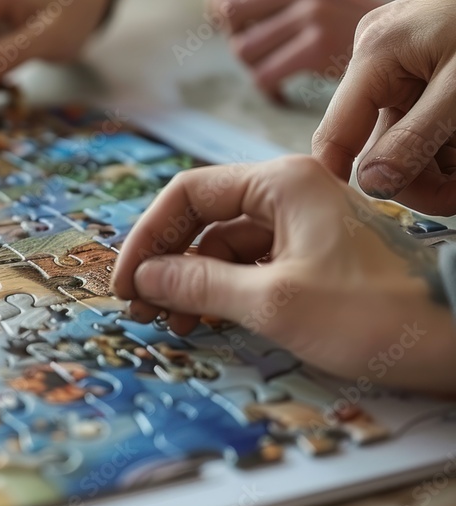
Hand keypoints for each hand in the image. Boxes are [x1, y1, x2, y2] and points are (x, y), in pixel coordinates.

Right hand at [111, 156, 455, 392]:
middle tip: (140, 307)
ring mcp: (304, 223)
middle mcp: (290, 192)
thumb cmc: (377, 313)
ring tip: (169, 322)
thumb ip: (199, 284)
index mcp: (281, 183)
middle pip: (204, 218)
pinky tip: (205, 318)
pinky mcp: (315, 253)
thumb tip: (146, 278)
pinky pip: (252, 262)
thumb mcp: (273, 302)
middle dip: (167, 261)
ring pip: (225, 243)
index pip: (188, 194)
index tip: (127, 282)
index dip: (148, 237)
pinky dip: (223, 288)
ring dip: (191, 279)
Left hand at [205, 0, 390, 99]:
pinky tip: (283, 87)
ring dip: (253, 66)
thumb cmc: (348, 28)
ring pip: (241, 49)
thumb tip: (216, 11)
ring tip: (277, 67)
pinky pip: (262, 76)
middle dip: (235, 36)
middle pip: (227, 13)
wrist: (404, 47)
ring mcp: (311, 13)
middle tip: (260, 51)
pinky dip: (268, 88)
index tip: (233, 22)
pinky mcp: (316, 47)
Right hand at [312, 0, 455, 214]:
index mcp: (374, 55)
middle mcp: (376, 59)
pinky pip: (425, 120)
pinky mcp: (424, 66)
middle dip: (420, 178)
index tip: (370, 221)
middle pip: (377, 145)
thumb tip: (372, 184)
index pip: (335, 136)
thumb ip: (417, 137)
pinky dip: (448, 143)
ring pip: (406, 139)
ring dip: (441, 165)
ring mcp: (400, 63)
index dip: (346, 182)